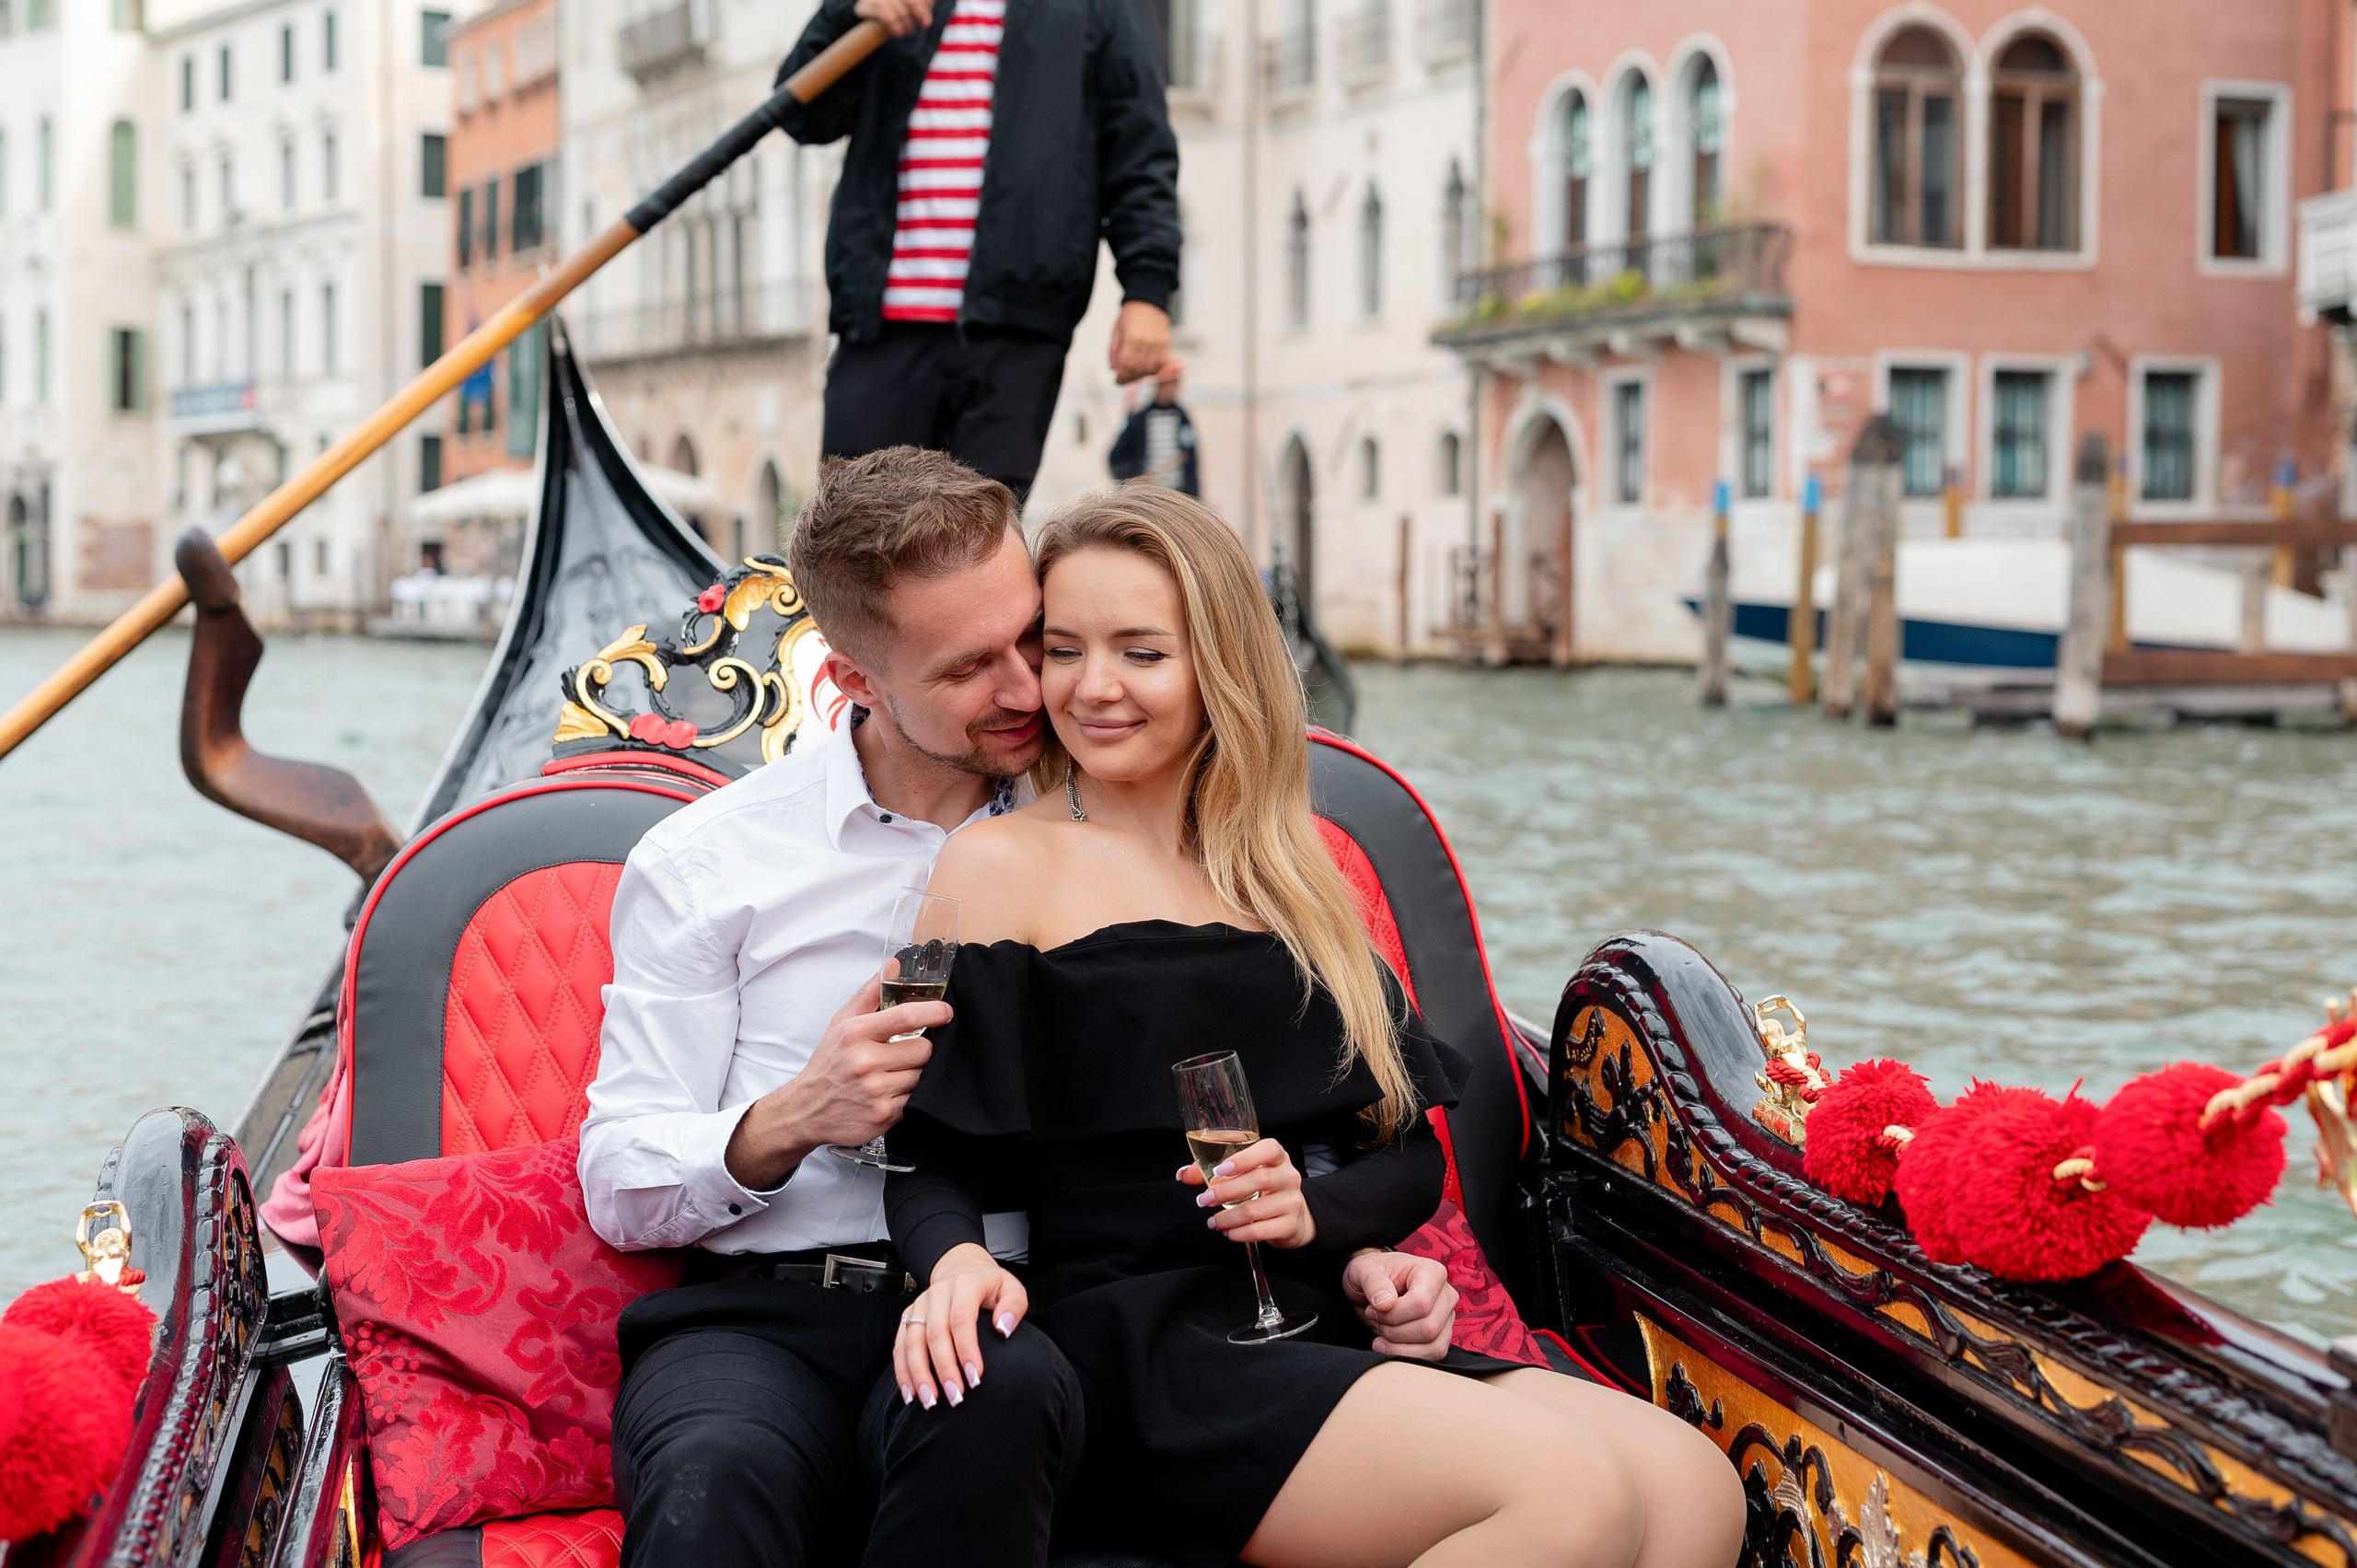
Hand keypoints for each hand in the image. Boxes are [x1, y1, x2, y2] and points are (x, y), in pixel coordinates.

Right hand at [722, 971, 948, 1189]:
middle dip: (920, 1050)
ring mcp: (875, 1091)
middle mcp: (865, 1062)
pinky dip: (910, 1096)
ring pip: (923, 1076)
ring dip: (916, 1073)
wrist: (806, 1110)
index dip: (934, 1012)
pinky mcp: (883, 1116)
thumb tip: (894, 966)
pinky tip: (892, 1092)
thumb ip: (870, 993)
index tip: (945, 1012)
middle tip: (904, 1053)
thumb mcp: (841, 1023)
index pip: (906, 1017)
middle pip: (924, 1049)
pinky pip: (916, 1100)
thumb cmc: (828, 1063)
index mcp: (856, 1034)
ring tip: (895, 1073)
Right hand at [853, 0, 931, 36]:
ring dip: (907, 26)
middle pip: (910, 2)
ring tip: (907, 31)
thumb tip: (931, 2)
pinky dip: (896, 29)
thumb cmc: (890, 6)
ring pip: (901, 13)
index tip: (926, 22)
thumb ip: (918, 3)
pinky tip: (897, 34)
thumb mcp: (905, 3)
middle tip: (923, 25)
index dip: (923, 9)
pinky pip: (889, 19)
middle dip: (919, 15)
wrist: (864, 9)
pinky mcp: (871, 5)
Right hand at [896, 1243, 1027, 1408]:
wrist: (963, 1269)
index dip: (967, 1350)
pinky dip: (902, 1372)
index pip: (962, 1319)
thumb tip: (1003, 1329)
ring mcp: (920, 1305)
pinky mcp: (908, 1317)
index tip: (975, 1377)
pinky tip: (911, 1394)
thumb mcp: (1012, 1289)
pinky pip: (899, 1346)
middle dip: (944, 1368)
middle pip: (935, 1333)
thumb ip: (1014, 1307)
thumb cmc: (991, 1287)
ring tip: (931, 1401)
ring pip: (912, 1342)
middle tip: (955, 1397)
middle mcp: (938, 1293)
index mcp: (965, 1284)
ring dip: (920, 1374)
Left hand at [1108, 300, 1170, 383]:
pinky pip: (1162, 364)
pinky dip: (1154, 370)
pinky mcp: (1166, 345)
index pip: (1127, 365)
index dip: (1122, 377)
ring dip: (1142, 375)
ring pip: (1151, 369)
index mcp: (1133, 338)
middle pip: (1139, 370)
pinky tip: (1146, 369)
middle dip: (1130, 378)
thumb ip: (1114, 351)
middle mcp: (1147, 343)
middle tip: (1124, 379)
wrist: (1148, 302)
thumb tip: (1113, 369)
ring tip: (1134, 373)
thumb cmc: (1130, 316)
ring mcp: (1159, 344)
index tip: (1117, 381)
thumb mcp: (1117, 331)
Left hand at [1177, 1138, 1315, 1248]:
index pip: (1268, 1149)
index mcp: (1277, 1157)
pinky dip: (1239, 1234)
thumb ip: (1210, 1169)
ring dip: (1227, 1217)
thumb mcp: (1242, 1172)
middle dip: (1225, 1191)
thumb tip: (1183, 1175)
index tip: (1219, 1170)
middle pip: (1259, 1179)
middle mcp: (1288, 1176)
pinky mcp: (1289, 1225)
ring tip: (1214, 1222)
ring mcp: (1292, 1201)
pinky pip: (1260, 1231)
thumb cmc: (1261, 1188)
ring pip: (1255, 1209)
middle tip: (1205, 1200)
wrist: (1291, 1214)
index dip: (1243, 1158)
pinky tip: (1229, 1232)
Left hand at [1344, 1249, 1456, 1359]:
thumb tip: (1385, 1303)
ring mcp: (1447, 1316)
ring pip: (1433, 1346)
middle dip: (1394, 1332)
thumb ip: (1372, 1283)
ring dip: (1399, 1346)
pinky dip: (1407, 1355)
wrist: (1374, 1286)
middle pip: (1428, 1328)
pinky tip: (1388, 1346)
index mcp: (1432, 1272)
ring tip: (1380, 1332)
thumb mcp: (1363, 1270)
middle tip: (1374, 1320)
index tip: (1372, 1310)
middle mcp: (1446, 1294)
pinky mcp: (1442, 1334)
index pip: (1421, 1304)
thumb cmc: (1372, 1274)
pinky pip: (1433, 1355)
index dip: (1393, 1315)